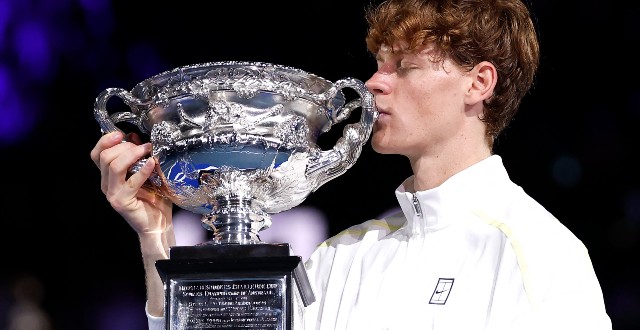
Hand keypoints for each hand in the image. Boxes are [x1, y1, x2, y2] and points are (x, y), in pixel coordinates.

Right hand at [90, 131, 173, 250]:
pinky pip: (130, 181)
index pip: (97, 154)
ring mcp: (112, 194)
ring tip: (147, 151)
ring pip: (113, 166)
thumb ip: (139, 157)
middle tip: (143, 147)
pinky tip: (153, 163)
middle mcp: (106, 184)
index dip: (105, 141)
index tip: (121, 133)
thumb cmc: (154, 199)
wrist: (158, 224)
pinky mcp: (122, 202)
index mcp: (108, 176)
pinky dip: (143, 170)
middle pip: (104, 157)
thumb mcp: (147, 173)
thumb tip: (135, 138)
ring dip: (132, 154)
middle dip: (124, 146)